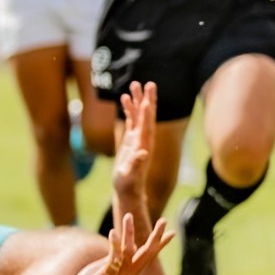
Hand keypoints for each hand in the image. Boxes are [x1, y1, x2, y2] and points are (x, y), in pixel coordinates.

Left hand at [64, 211, 172, 274]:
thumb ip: (116, 257)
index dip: (161, 244)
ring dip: (129, 232)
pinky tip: (114, 232)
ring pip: (129, 251)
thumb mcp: (107, 268)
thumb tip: (123, 244)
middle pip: (147, 253)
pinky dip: (114, 244)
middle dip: (156, 237)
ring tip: (128, 215)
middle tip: (164, 220)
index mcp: (131, 272)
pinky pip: (113, 258)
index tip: (173, 232)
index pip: (150, 255)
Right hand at [112, 81, 156, 199]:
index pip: (147, 127)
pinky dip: (129, 109)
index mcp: (144, 146)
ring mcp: (137, 138)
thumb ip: (136, 164)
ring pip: (139, 115)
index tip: (146, 101)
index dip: (146, 114)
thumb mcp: (131, 175)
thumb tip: (143, 153)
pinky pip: (131, 120)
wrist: (127, 189)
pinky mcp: (131, 140)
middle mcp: (143, 139)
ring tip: (135, 84)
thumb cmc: (128, 184)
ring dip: (137, 100)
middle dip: (147, 100)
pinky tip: (125, 98)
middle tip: (149, 84)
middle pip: (147, 116)